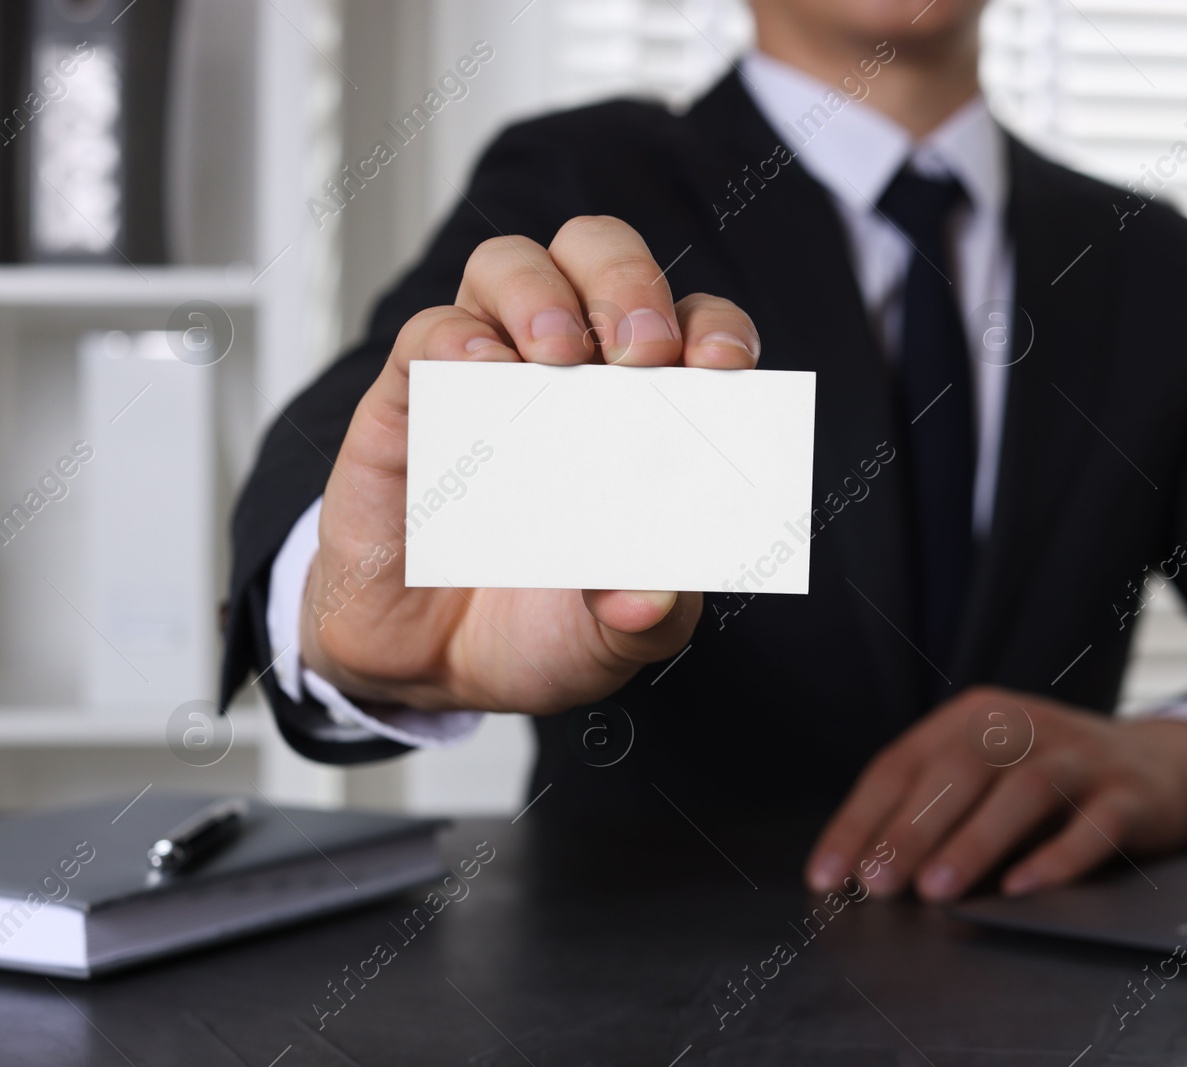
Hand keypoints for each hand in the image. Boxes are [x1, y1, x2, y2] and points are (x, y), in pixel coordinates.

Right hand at [300, 217, 760, 714]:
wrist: (438, 668)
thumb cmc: (547, 623)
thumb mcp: (617, 636)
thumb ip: (645, 615)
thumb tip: (648, 597)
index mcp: (647, 403)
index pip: (694, 326)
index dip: (715, 331)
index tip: (723, 368)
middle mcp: (572, 366)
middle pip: (601, 256)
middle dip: (628, 283)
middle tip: (640, 350)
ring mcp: (488, 372)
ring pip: (509, 265)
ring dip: (540, 294)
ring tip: (556, 356)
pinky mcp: (410, 399)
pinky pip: (428, 334)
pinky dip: (455, 341)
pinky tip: (482, 376)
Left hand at [805, 687, 1186, 899]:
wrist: (1162, 766)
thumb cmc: (1050, 784)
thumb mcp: (988, 779)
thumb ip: (935, 813)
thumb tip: (863, 875)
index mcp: (973, 718)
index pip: (902, 765)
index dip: (860, 820)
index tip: (828, 874)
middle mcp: (1024, 726)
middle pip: (958, 772)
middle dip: (911, 831)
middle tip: (877, 884)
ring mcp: (1080, 757)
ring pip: (1022, 793)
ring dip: (975, 842)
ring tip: (936, 890)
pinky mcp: (1130, 795)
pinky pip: (1093, 826)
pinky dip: (1057, 859)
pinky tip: (1022, 888)